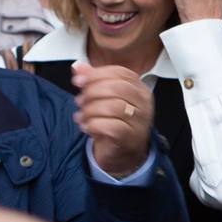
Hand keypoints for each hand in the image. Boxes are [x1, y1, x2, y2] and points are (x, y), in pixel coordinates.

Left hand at [71, 62, 152, 178]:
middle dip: (92, 92)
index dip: (97, 74)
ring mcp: (139, 121)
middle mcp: (143, 104)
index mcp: (140, 90)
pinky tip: (87, 127)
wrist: (124, 154)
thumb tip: (78, 67)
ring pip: (112, 107)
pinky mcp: (129, 138)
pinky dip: (92, 125)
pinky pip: (109, 127)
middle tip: (80, 101)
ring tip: (82, 116)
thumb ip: (93, 81)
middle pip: (117, 88)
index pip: (121, 73)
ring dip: (90, 110)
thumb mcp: (105, 98)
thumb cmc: (115, 123)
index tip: (78, 80)